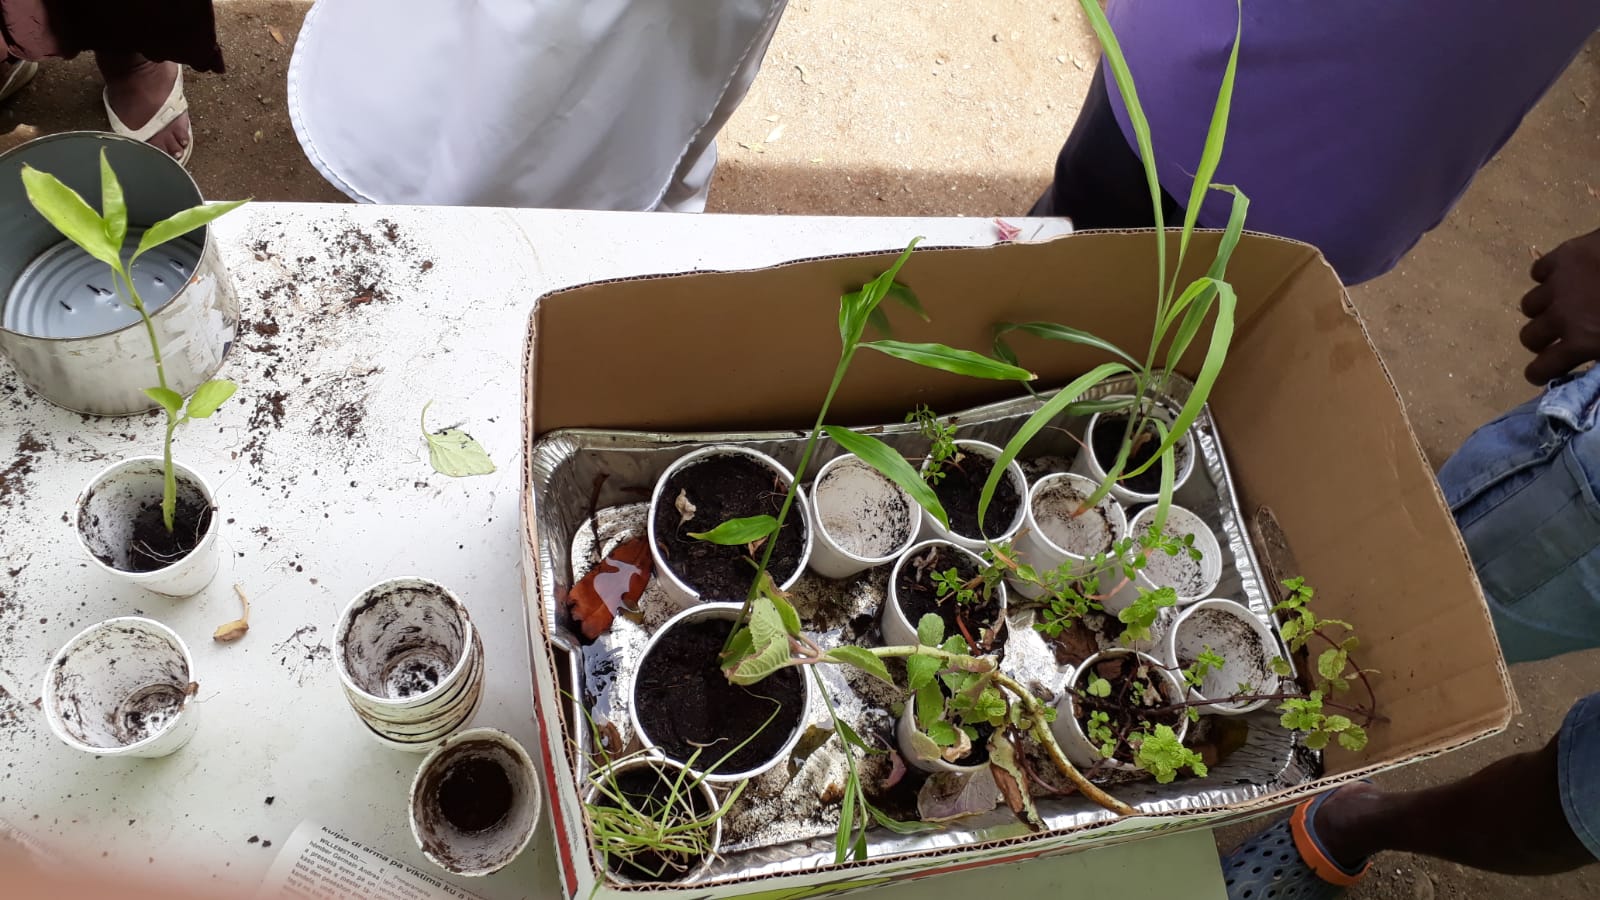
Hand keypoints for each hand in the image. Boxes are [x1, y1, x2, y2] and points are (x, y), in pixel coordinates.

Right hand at [1520, 227, 1599, 383]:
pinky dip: (1546, 277)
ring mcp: (1557, 284)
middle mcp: (1560, 316)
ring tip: (1558, 304)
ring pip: (1529, 305)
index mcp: (1581, 341)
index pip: (1540, 368)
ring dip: (1542, 310)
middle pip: (1528, 337)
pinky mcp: (1561, 257)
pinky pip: (1537, 272)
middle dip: (1540, 341)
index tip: (1542, 371)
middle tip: (1555, 336)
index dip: (1539, 372)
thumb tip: (1590, 353)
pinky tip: (1564, 277)